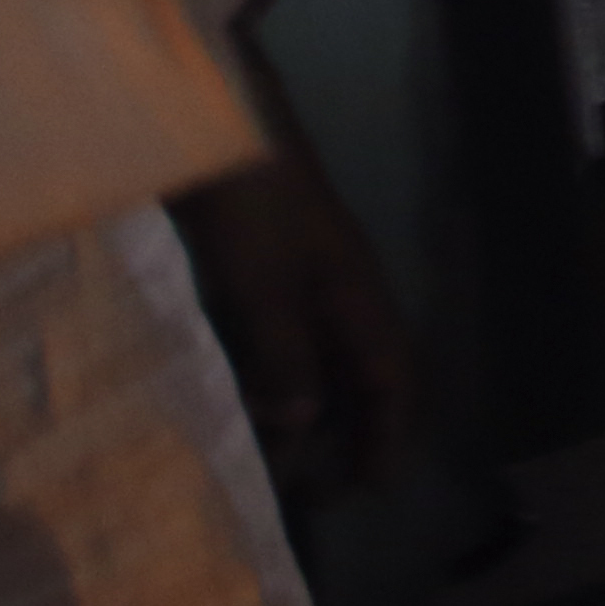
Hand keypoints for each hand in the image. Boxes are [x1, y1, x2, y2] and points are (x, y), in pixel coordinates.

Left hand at [168, 146, 413, 496]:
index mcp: (357, 299)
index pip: (392, 382)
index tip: (366, 492)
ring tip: (255, 458)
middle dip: (337, 438)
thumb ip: (285, 356)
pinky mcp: (251, 268)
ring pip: (307, 362)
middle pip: (353, 380)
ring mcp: (293, 280)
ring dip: (290, 411)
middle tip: (298, 491)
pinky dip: (254, 376)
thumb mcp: (267, 283)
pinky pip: (264, 339)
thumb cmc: (250, 200)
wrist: (212, 112)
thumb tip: (298, 427)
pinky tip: (223, 397)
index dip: (387, 438)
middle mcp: (333, 296)